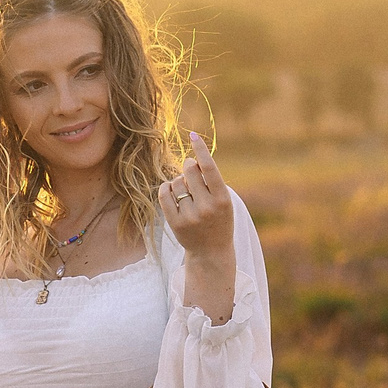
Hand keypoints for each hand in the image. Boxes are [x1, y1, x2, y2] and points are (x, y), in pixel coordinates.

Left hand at [157, 132, 233, 259]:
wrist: (212, 252)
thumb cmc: (218, 219)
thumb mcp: (223, 201)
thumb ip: (210, 181)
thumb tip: (192, 159)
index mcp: (222, 199)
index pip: (209, 168)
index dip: (200, 149)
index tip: (193, 135)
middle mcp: (207, 207)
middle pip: (189, 171)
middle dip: (188, 166)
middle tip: (191, 170)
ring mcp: (190, 216)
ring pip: (176, 183)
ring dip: (179, 181)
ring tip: (186, 191)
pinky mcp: (176, 223)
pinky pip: (164, 194)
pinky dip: (166, 188)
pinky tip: (171, 190)